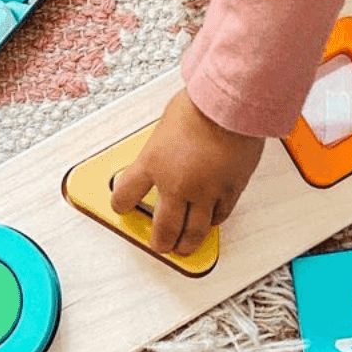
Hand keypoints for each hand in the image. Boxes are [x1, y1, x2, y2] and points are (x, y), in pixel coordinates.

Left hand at [111, 87, 263, 255]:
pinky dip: (213, 221)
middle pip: (163, 228)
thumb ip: (164, 142)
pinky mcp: (230, 190)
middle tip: (159, 245)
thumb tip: (166, 146)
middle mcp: (177, 183)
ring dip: (187, 243)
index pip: (126, 194)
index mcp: (153, 162)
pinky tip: (211, 221)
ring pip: (194, 231)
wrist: (231, 104)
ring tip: (184, 248)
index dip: (120, 204)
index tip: (120, 207)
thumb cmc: (201, 103)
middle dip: (159, 242)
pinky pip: (220, 215)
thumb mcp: (167, 121)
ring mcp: (205, 191)